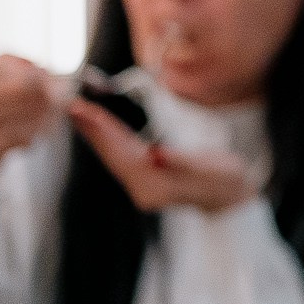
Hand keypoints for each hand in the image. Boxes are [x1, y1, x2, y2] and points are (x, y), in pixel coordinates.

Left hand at [68, 100, 252, 215]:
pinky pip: (122, 157)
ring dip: (97, 134)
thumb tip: (156, 154)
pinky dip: (109, 140)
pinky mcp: (146, 178)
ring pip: (114, 156)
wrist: (231, 198)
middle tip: (72, 105)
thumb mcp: (212, 170)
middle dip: (93, 129)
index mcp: (155, 186)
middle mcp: (142, 189)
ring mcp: (142, 185)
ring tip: (80, 113)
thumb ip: (183, 163)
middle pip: (112, 155)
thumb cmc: (225, 180)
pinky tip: (101, 128)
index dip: (103, 131)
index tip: (85, 111)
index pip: (122, 154)